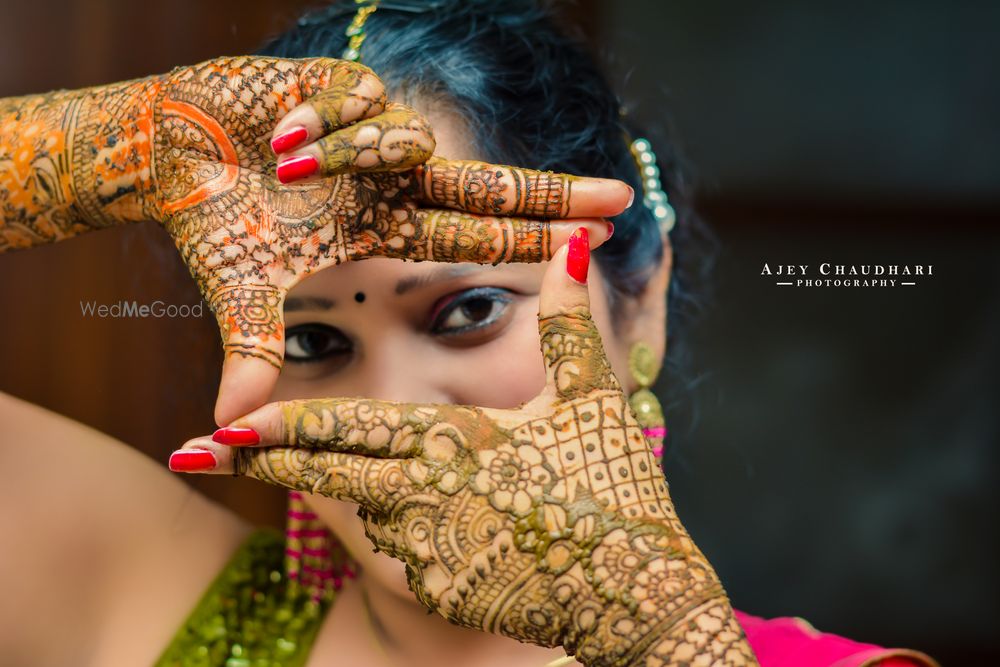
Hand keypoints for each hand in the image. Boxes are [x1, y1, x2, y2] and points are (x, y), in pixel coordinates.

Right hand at [0, 56, 625, 423]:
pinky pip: (363, 101)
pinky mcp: (349, 86)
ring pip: (405, 140)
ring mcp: (377, 134)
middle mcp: (396, 182)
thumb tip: (225, 427)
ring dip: (346, 155)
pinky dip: (322, 123)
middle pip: (493, 187)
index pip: (476, 235)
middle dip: (555, 193)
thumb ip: (249, 346)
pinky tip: (280, 134)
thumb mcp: (241, 287)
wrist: (166, 151)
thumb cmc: (212, 222)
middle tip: (623, 197)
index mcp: (386, 227)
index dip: (535, 240)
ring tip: (282, 166)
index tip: (597, 245)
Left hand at [175, 230, 755, 665]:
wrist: (636, 595)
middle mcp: (425, 496)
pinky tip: (383, 518)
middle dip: (260, 459)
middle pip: (324, 473)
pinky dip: (378, 528)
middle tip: (195, 450)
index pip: (350, 430)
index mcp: (455, 443)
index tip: (223, 424)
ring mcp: (427, 550)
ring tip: (266, 473)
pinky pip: (394, 549)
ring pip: (355, 509)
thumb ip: (568, 324)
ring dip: (320, 490)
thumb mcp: (593, 401)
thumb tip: (570, 249)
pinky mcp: (441, 588)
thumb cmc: (615, 492)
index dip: (282, 426)